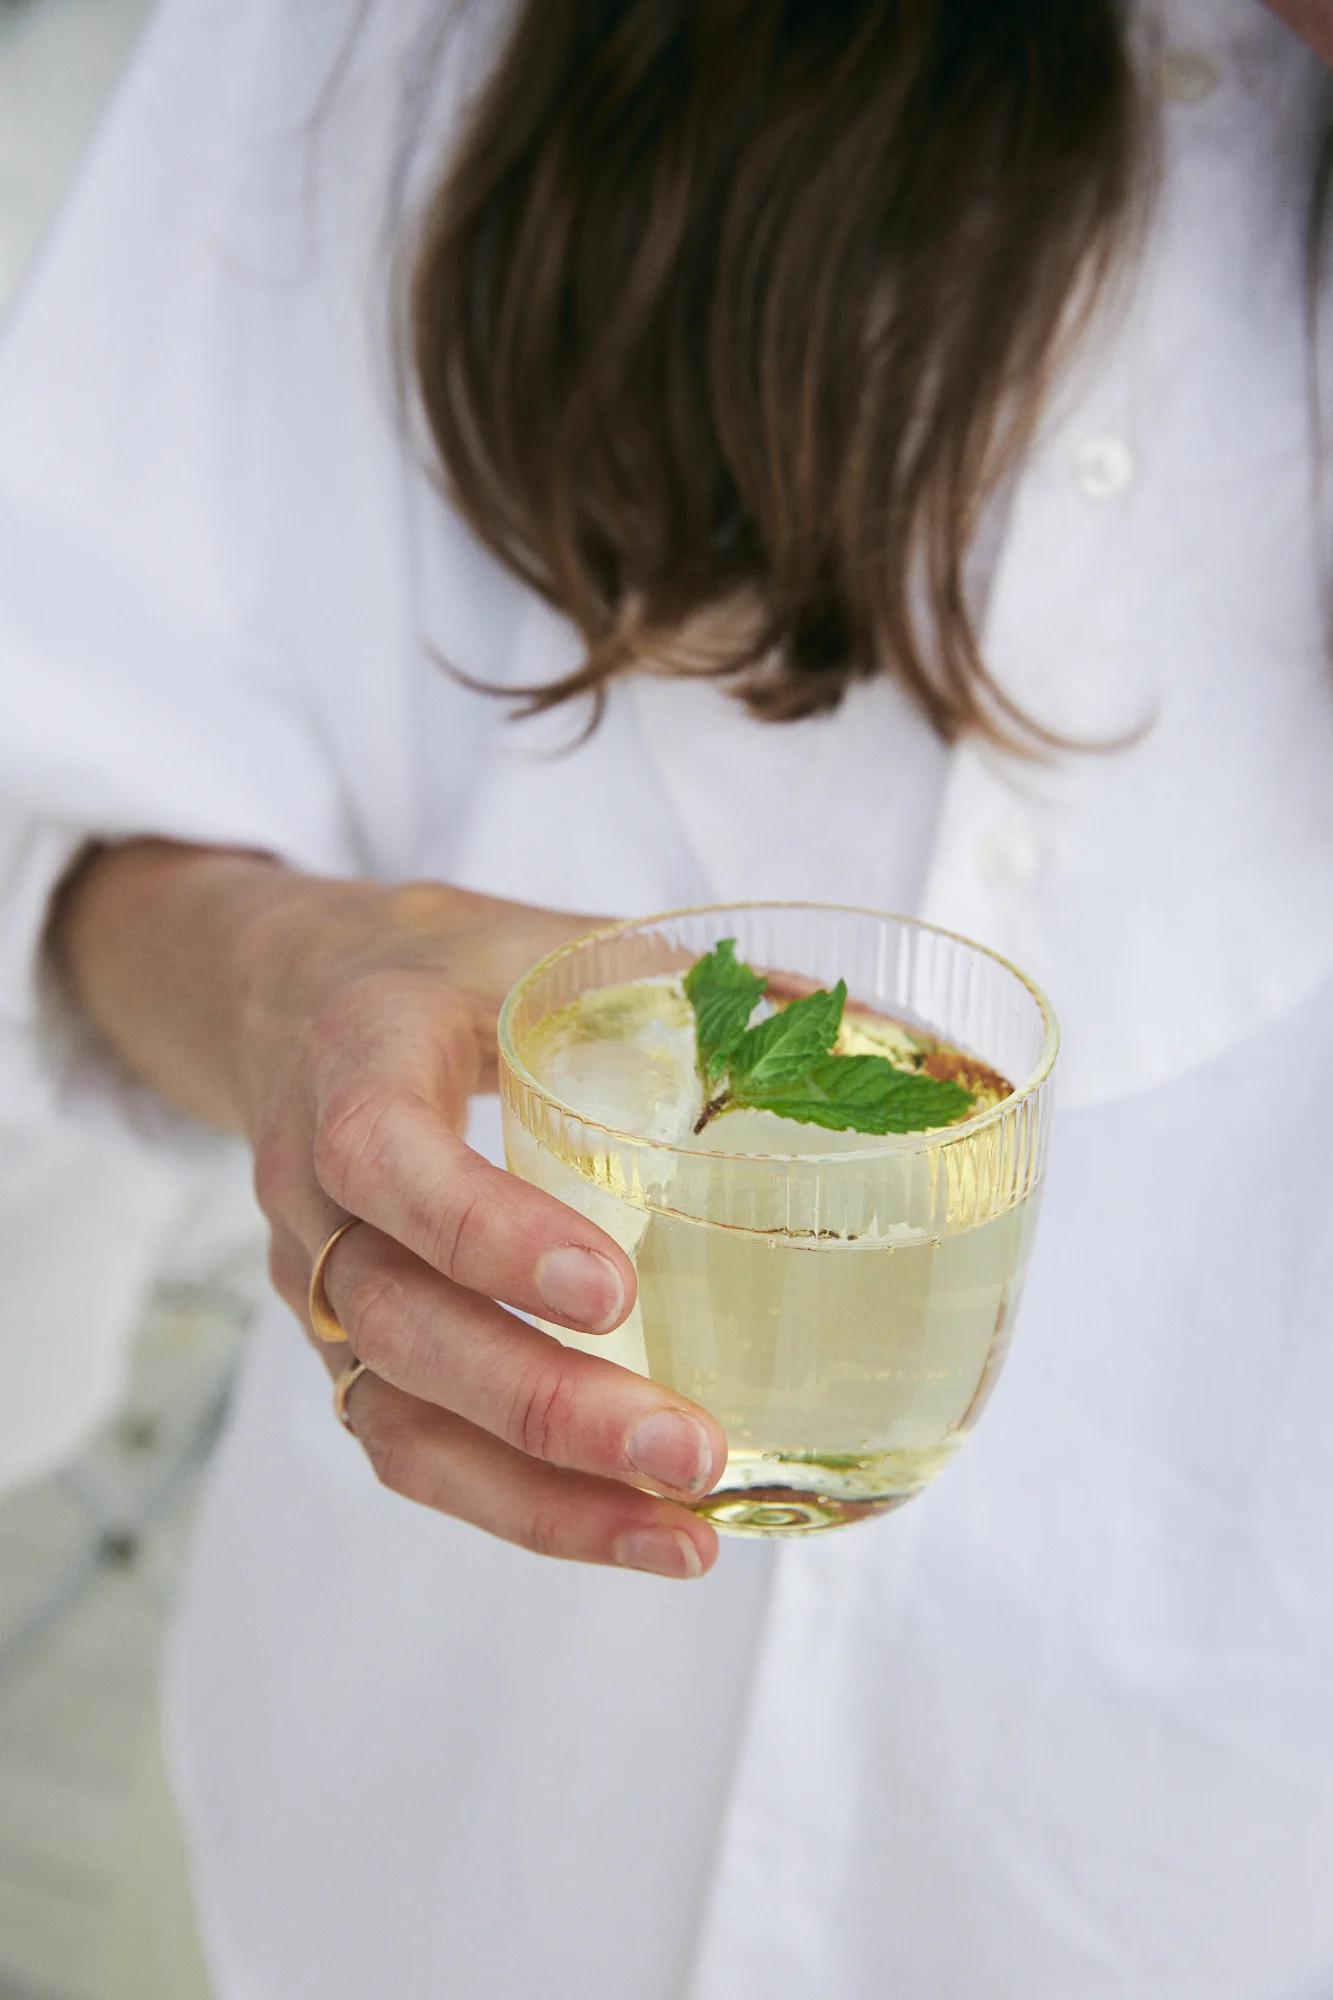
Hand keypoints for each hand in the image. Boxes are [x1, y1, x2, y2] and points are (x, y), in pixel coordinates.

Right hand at [238, 877, 724, 1578]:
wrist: (317, 1004)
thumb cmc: (462, 974)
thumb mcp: (558, 942)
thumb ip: (700, 990)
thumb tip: (900, 1039)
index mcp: (359, 1056)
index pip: (381, 1154)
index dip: (484, 1232)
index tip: (613, 1289)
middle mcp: (313, 1187)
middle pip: (395, 1322)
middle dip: (541, 1404)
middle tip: (688, 1448)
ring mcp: (319, 1284)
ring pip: (395, 1418)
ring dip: (539, 1494)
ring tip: (683, 1531)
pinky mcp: (353, 1353)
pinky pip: (414, 1454)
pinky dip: (525, 1510)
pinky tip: (641, 1531)